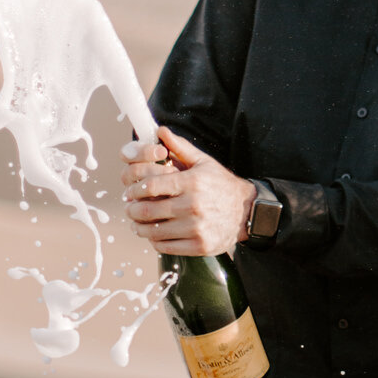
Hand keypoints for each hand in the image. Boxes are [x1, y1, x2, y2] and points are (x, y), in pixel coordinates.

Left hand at [120, 126, 255, 256]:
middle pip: (148, 210)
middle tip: (129, 209)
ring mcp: (197, 227)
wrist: (248, 212)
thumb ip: (180, 147)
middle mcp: (194, 205)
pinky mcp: (200, 245)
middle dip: (133, 210)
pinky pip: (167, 246)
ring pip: (155, 231)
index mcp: (192, 182)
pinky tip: (154, 235)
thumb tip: (161, 131)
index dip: (135, 190)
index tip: (130, 192)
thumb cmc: (221, 185)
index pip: (151, 186)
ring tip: (137, 224)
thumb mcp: (204, 162)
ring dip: (140, 228)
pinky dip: (155, 242)